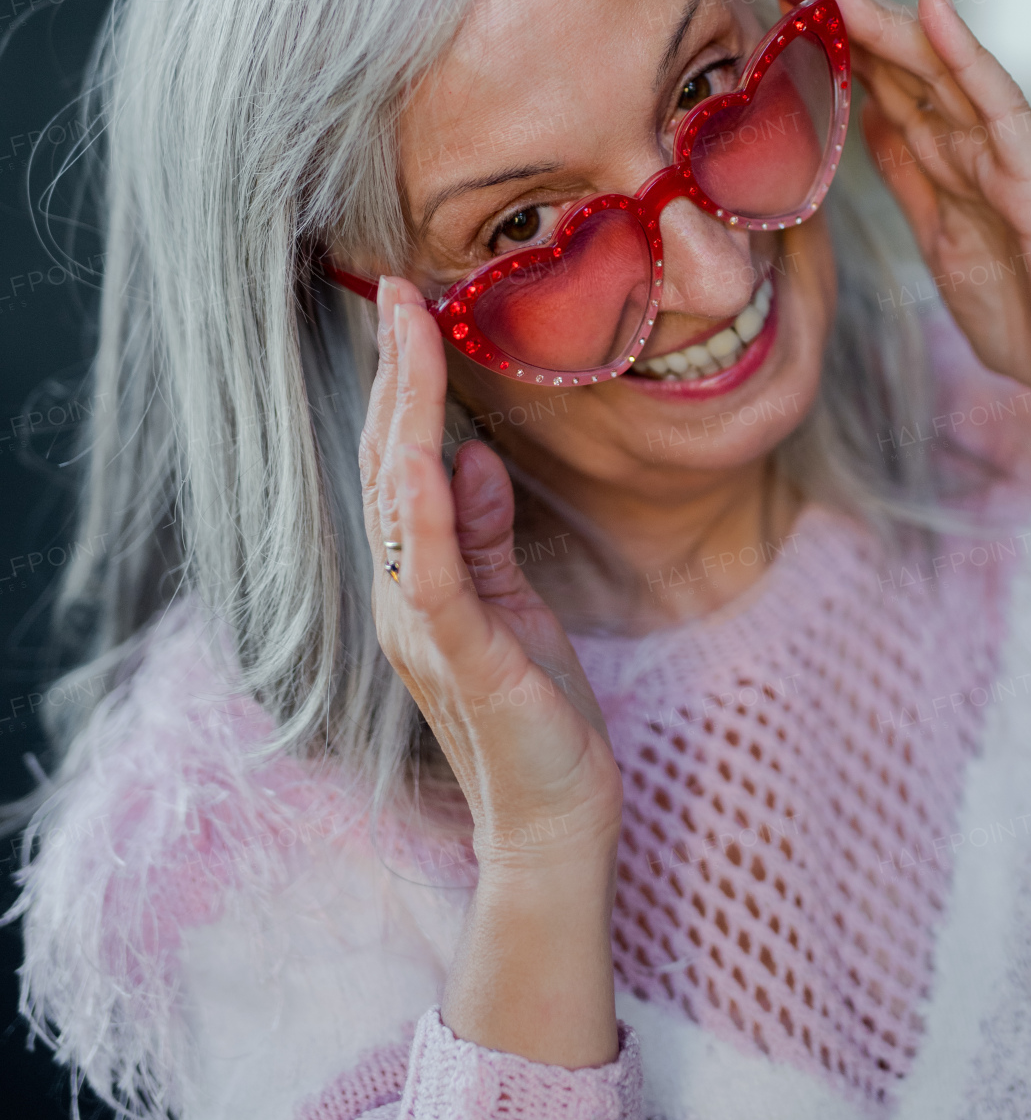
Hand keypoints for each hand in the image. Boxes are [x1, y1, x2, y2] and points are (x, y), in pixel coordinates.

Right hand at [359, 277, 621, 1061]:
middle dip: (396, 375)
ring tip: (409, 339)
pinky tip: (430, 457)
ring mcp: (427, 629)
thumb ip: (485, 533)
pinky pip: (435, 575)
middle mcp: (404, 597)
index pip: (399, 464)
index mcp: (417, 580)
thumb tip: (474, 454)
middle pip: (389, 466)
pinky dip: (428, 513)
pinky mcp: (467, 660)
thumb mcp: (513, 605)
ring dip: (405, 416)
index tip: (407, 309)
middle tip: (397, 296)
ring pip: (401, 504)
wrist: (553, 823)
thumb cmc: (536, 715)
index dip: (401, 385)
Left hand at [776, 0, 1030, 524]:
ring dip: (882, 14)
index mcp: (944, 154)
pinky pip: (999, 106)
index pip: (878, 78)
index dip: (830, 35)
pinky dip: (967, 55)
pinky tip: (933, 10)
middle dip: (843, 4)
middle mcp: (973, 139)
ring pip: (938, 67)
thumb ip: (905, 175)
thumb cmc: (1024, 304)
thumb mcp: (938, 235)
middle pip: (899, 57)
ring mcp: (1007, 153)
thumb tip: (860, 120)